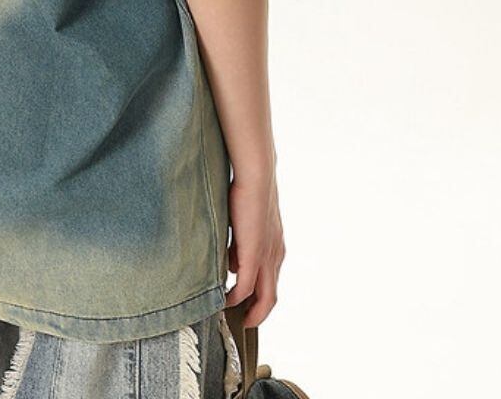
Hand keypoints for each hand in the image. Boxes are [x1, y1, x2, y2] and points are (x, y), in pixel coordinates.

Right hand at [224, 167, 284, 328]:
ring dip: (249, 310)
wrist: (257, 176)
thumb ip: (240, 246)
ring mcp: (267, 257)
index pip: (270, 282)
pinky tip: (225, 302)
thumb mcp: (245, 225)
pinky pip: (246, 287)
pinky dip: (236, 298)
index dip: (259, 298)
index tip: (245, 307)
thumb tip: (230, 265)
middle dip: (258, 314)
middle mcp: (276, 256)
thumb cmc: (248, 193)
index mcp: (275, 248)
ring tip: (233, 316)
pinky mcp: (255, 255)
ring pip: (264, 298)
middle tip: (243, 324)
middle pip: (271, 298)